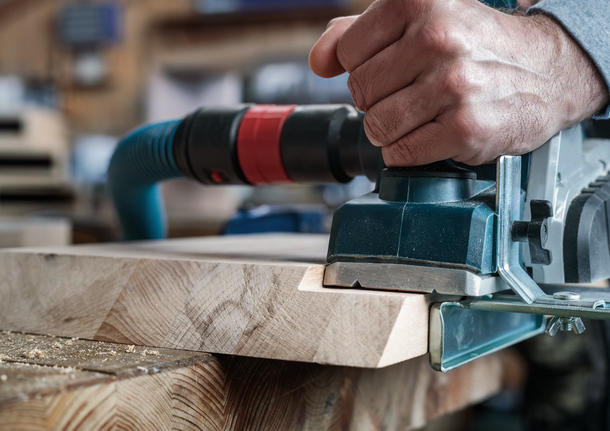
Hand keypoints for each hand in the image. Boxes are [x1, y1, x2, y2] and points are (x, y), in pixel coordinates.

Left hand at [309, 0, 609, 165]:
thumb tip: (319, 62)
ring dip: (390, 129)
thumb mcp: (421, 19)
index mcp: (419, 2)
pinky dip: (406, 151)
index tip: (389, 68)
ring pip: (376, 125)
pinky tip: (428, 135)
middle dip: (378, 99)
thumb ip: (359, 34)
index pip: (348, 51)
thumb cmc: (476, 45)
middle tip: (409, 93)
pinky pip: (401, 153)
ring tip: (419, 116)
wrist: (546, 73)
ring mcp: (452, 86)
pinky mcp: (465, 129)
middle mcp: (437, 39)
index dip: (363, 66)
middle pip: (361, 91)